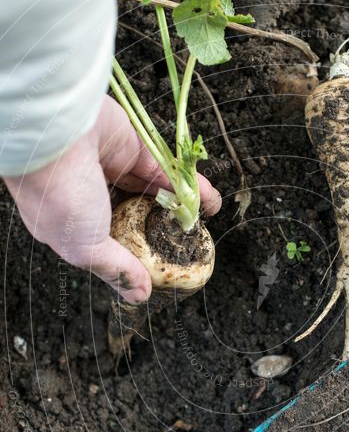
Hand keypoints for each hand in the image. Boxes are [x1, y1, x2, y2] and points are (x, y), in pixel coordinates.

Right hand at [3, 95, 221, 302]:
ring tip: (203, 225)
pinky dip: (190, 185)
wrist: (55, 135)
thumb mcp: (85, 248)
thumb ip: (117, 269)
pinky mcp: (133, 146)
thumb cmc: (60, 197)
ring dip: (180, 207)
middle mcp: (91, 194)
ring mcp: (112, 168)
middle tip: (186, 244)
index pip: (108, 243)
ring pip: (154, 192)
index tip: (159, 267)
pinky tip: (210, 202)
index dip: (134, 255)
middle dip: (161, 229)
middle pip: (136, 216)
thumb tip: (140, 295)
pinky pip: (166, 170)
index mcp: (71, 223)